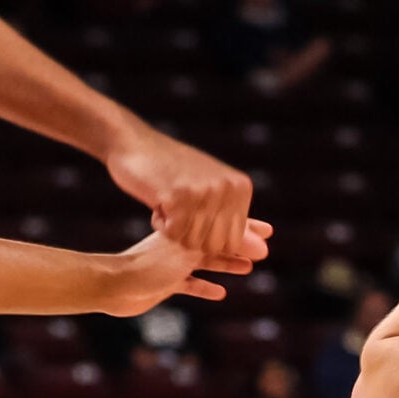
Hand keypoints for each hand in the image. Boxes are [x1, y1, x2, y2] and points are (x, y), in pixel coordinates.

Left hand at [100, 221, 273, 315]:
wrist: (110, 284)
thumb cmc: (148, 265)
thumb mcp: (191, 252)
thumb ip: (225, 247)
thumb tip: (261, 245)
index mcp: (187, 230)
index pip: (222, 225)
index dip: (246, 228)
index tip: (267, 230)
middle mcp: (180, 244)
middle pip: (216, 242)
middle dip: (239, 246)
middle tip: (262, 250)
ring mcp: (172, 263)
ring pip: (206, 263)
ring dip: (226, 265)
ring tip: (247, 269)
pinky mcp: (164, 284)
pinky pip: (190, 285)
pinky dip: (204, 287)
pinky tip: (219, 292)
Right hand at [106, 124, 263, 273]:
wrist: (134, 143)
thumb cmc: (172, 172)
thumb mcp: (210, 193)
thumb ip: (234, 222)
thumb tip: (264, 254)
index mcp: (241, 188)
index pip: (233, 241)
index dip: (208, 237)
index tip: (193, 212)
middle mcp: (228, 189)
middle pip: (215, 246)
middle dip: (191, 236)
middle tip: (178, 209)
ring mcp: (205, 192)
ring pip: (193, 242)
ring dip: (174, 229)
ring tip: (168, 201)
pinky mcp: (179, 197)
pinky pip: (174, 234)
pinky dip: (161, 224)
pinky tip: (158, 200)